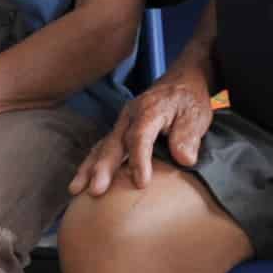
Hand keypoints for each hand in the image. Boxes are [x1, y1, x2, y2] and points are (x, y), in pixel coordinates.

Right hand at [69, 72, 215, 196]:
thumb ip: (189, 135)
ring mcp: (121, 124)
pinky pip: (101, 148)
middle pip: (113, 143)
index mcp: (149, 110)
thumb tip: (184, 159)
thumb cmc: (188, 101)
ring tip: (76, 189)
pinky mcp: (118, 131)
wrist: (180, 83)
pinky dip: (89, 165)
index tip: (141, 183)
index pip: (140, 136)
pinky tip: (80, 183)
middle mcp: (129, 116)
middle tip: (96, 189)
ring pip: (102, 146)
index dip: (139, 160)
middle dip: (103, 167)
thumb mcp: (196, 114)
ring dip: (89, 168)